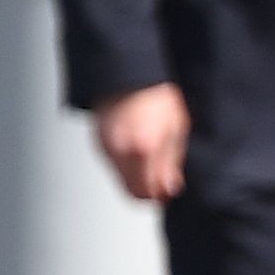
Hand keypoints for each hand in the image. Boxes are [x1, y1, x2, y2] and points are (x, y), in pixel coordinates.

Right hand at [92, 82, 188, 202]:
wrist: (126, 78)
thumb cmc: (154, 98)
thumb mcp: (176, 129)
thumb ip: (172, 162)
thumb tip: (170, 187)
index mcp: (144, 149)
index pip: (147, 192)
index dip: (159, 196)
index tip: (168, 191)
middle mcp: (120, 152)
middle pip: (131, 192)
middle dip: (148, 191)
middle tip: (161, 182)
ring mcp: (106, 149)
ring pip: (121, 180)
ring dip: (137, 178)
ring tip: (152, 160)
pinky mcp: (98, 144)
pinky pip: (114, 166)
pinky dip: (127, 166)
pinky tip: (138, 151)